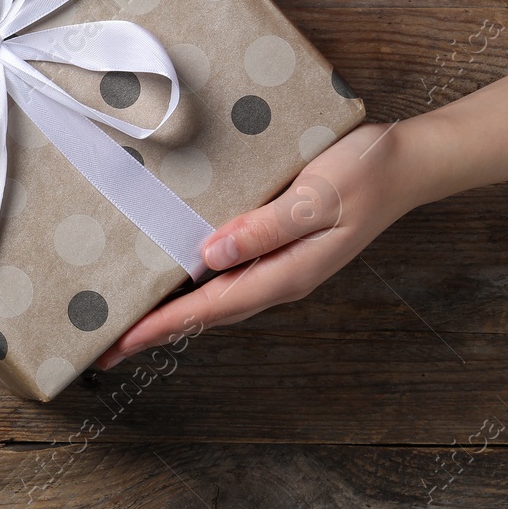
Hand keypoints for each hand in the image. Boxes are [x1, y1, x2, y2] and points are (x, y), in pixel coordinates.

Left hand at [93, 122, 412, 370]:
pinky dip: (192, 282)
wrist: (404, 163)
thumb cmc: (363, 174)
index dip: (162, 325)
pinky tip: (172, 275)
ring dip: (171, 311)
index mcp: (285, 272)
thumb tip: (209, 255)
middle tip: (104, 345)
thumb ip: (265, 228)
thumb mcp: (316, 198)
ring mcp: (277, 263)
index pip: (209, 307)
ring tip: (126, 319)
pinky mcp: (275, 244)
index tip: (121, 341)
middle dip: (155, 330)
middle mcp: (276, 276)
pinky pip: (224, 273)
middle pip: (204, 312)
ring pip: (213, 297)